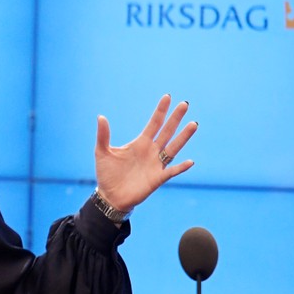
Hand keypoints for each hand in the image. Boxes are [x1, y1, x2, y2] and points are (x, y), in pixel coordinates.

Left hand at [94, 94, 197, 211]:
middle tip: (185, 104)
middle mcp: (151, 151)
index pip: (153, 123)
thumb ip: (103, 135)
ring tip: (193, 124)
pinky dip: (180, 167)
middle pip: (167, 131)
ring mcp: (156, 164)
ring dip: (183, 137)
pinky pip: (172, 171)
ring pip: (173, 148)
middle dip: (175, 118)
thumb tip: (101, 116)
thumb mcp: (102, 152)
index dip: (160, 111)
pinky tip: (190, 161)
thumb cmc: (106, 174)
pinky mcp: (157, 178)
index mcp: (140, 143)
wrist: (110, 196)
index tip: (168, 97)